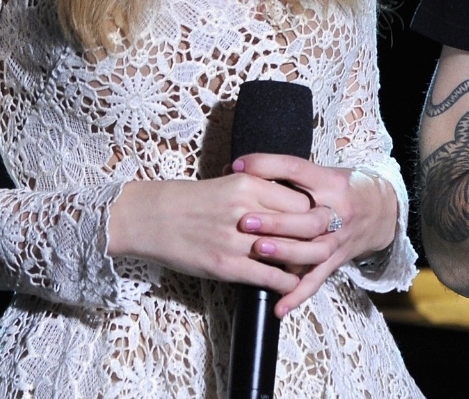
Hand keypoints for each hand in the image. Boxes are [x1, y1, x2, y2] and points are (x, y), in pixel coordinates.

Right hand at [107, 176, 316, 295]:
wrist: (149, 217)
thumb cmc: (186, 201)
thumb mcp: (226, 183)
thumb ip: (257, 191)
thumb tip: (287, 206)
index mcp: (248, 183)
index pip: (300, 200)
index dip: (313, 214)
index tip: (315, 223)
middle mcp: (247, 210)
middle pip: (303, 224)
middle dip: (316, 238)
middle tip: (319, 245)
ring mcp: (236, 239)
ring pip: (291, 253)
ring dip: (303, 263)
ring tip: (304, 266)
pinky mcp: (226, 264)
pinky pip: (270, 277)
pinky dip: (285, 283)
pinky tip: (287, 284)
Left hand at [232, 154, 400, 315]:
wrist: (381, 209)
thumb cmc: (339, 188)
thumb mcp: (318, 173)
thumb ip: (282, 173)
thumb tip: (235, 168)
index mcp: (329, 182)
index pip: (296, 169)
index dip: (267, 165)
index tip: (238, 167)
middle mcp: (338, 210)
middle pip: (309, 218)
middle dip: (277, 221)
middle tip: (245, 221)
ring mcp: (339, 239)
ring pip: (315, 251)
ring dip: (287, 253)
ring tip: (259, 252)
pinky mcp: (337, 260)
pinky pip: (318, 279)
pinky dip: (298, 294)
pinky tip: (278, 306)